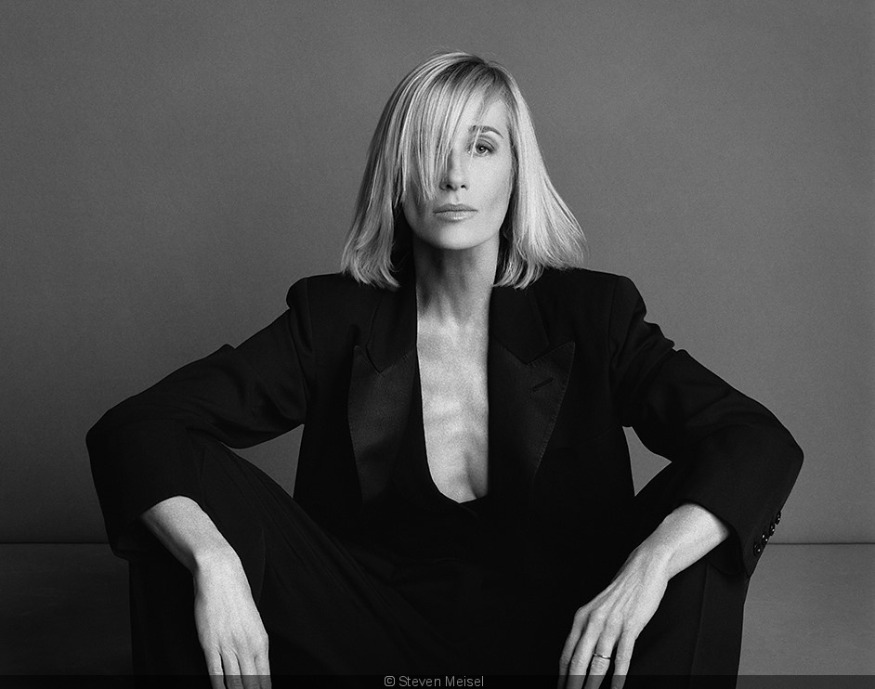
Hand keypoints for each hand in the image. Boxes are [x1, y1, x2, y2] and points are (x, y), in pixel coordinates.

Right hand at [193, 552, 271, 688]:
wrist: (221, 575)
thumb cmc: (237, 597)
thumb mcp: (253, 623)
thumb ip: (254, 645)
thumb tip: (255, 667)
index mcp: (261, 641)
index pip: (264, 678)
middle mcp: (247, 646)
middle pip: (250, 684)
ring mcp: (228, 646)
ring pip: (234, 682)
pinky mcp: (210, 644)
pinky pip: (215, 673)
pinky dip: (219, 687)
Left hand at [557, 546, 669, 688]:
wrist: (643, 568)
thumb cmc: (621, 592)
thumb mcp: (598, 610)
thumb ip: (589, 630)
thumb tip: (580, 656)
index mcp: (581, 617)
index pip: (567, 654)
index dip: (562, 676)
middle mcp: (592, 621)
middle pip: (578, 661)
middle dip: (573, 684)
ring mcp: (611, 623)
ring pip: (598, 661)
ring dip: (592, 684)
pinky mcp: (631, 625)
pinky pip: (622, 655)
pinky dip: (619, 675)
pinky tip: (616, 688)